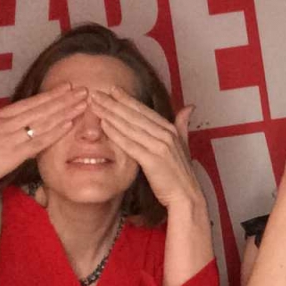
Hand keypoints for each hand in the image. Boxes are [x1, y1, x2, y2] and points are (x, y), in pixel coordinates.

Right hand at [0, 77, 87, 193]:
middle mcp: (9, 123)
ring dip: (66, 112)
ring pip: (45, 122)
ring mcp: (13, 138)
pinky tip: (69, 124)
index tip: (68, 87)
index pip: (31, 102)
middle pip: (43, 109)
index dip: (51, 94)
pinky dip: (55, 132)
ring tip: (84, 104)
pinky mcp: (15, 153)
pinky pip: (39, 141)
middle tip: (86, 91)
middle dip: (65, 99)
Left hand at [90, 87, 202, 209]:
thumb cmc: (180, 173)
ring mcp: (160, 146)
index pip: (144, 110)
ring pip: (130, 126)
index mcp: (171, 129)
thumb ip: (182, 124)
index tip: (112, 89)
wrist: (186, 195)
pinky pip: (130, 144)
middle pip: (135, 115)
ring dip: (111, 114)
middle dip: (114, 103)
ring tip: (95, 105)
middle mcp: (166, 134)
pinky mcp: (153, 160)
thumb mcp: (184, 144)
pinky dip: (116, 133)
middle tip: (96, 92)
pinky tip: (103, 125)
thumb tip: (189, 107)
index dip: (127, 99)